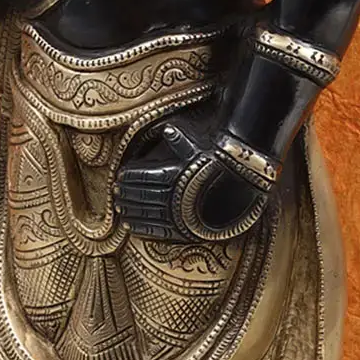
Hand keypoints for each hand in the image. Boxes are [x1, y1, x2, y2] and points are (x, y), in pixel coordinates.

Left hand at [115, 118, 269, 243]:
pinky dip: (142, 229)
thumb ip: (179, 140)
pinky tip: (132, 227)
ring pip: (146, 213)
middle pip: (140, 195)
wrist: (244, 189)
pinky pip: (158, 230)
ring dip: (131, 212)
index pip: (142, 176)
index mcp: (173, 174)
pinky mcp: (184, 229)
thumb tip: (166, 129)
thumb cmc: (220, 165)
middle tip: (115, 194)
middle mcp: (172, 195)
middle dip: (126, 195)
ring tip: (120, 210)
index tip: (118, 177)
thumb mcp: (199, 148)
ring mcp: (177, 214)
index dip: (128, 177)